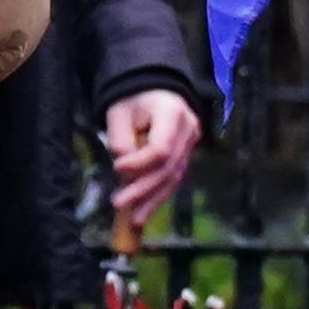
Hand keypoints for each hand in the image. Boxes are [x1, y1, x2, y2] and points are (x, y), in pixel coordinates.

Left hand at [100, 88, 201, 231]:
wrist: (155, 90)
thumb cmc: (134, 99)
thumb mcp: (120, 112)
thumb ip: (121, 139)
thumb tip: (123, 170)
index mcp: (173, 113)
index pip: (161, 147)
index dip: (139, 163)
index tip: (117, 167)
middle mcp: (189, 129)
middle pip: (168, 166)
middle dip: (143, 188)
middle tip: (119, 203)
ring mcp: (191, 143)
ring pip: (174, 176)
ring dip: (152, 199)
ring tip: (134, 218)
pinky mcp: (187, 154)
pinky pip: (174, 177)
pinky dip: (158, 194)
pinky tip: (144, 210)